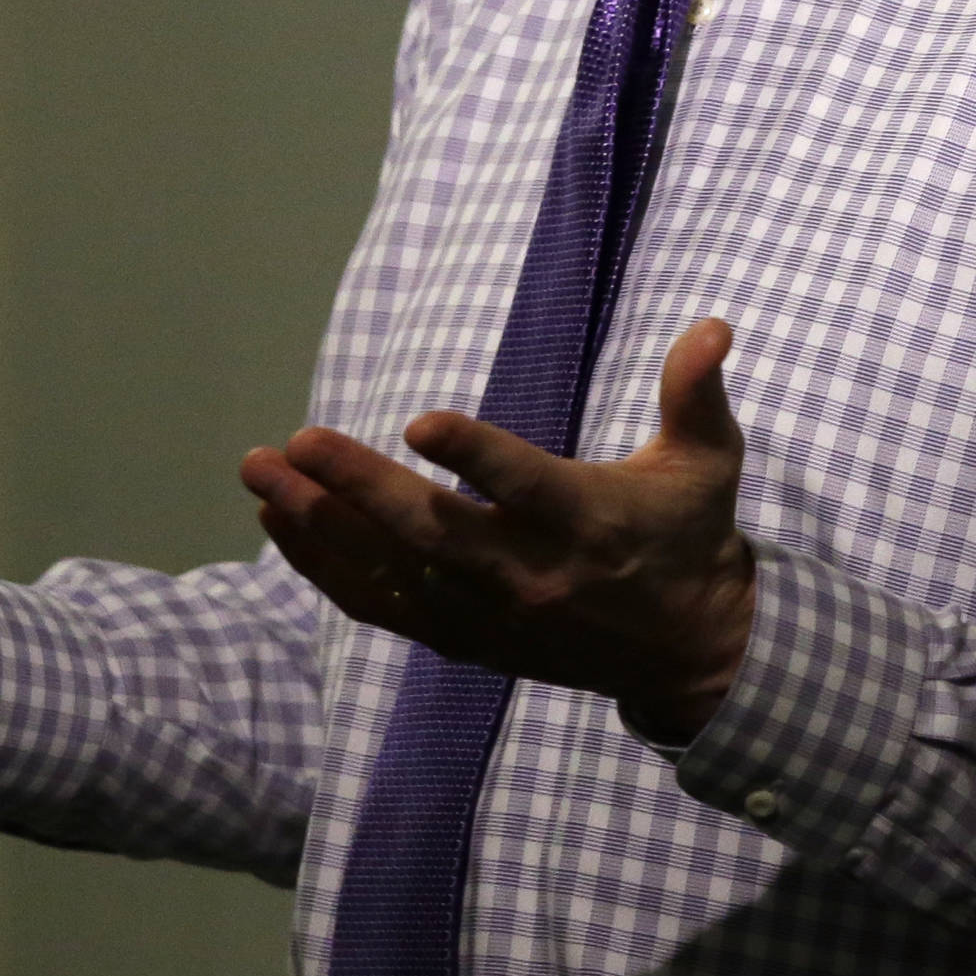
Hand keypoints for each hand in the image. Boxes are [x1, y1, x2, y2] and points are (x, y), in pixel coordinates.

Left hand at [241, 318, 754, 739]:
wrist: (689, 650)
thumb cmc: (690, 532)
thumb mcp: (709, 460)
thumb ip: (696, 391)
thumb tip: (714, 325)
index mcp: (587, 520)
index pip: (524, 486)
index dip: (473, 456)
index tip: (419, 420)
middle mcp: (531, 574)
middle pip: (434, 535)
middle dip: (358, 489)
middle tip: (295, 443)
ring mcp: (490, 615)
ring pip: (392, 574)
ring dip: (321, 527)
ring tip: (262, 475)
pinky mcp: (465, 639)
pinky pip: (382, 606)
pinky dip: (325, 568)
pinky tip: (280, 522)